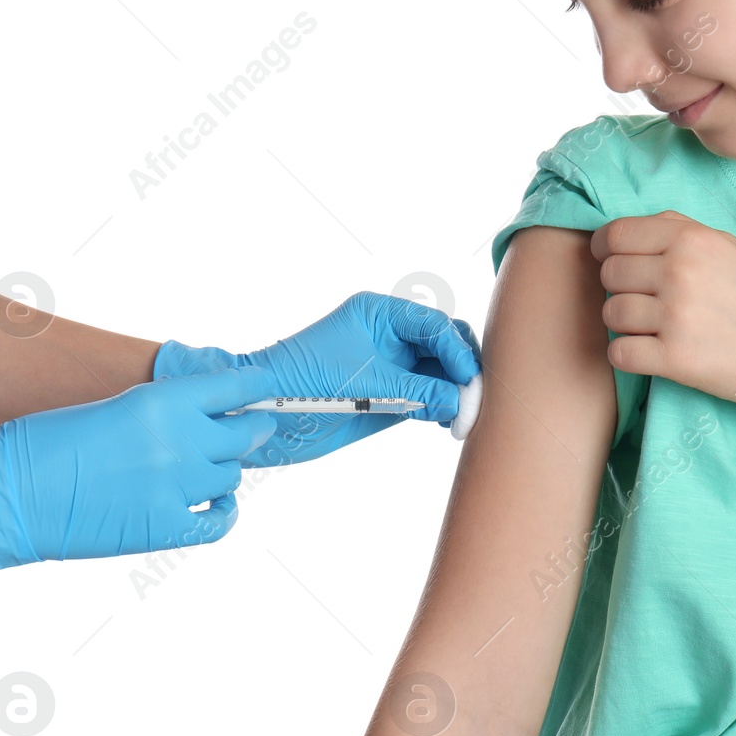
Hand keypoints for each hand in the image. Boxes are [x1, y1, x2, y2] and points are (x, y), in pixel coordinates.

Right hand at [0, 366, 279, 605]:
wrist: (9, 493)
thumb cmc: (49, 444)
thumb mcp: (118, 407)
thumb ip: (167, 412)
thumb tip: (208, 419)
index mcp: (164, 401)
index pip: (238, 387)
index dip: (258, 391)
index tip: (266, 393)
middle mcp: (180, 441)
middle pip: (246, 435)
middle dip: (250, 432)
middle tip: (250, 432)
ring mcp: (176, 487)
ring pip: (231, 477)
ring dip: (223, 473)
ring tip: (205, 472)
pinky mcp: (164, 529)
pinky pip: (219, 523)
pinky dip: (223, 515)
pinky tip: (216, 508)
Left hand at [155, 292, 481, 466]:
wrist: (260, 416)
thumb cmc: (299, 385)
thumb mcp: (363, 383)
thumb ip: (417, 390)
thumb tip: (462, 401)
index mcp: (380, 313)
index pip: (435, 325)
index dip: (458, 352)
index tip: (470, 381)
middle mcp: (391, 335)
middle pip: (447, 344)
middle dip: (465, 369)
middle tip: (475, 401)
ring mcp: (393, 365)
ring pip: (444, 371)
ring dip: (458, 391)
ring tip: (465, 417)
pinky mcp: (391, 395)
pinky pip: (430, 396)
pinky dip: (445, 407)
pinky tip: (450, 422)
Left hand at [591, 211, 735, 414]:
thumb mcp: (732, 248)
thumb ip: (681, 233)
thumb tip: (630, 232)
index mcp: (693, 240)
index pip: (616, 235)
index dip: (605, 249)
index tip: (610, 261)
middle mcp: (679, 273)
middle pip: (609, 274)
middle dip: (619, 287)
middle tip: (643, 300)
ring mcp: (676, 317)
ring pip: (610, 314)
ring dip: (625, 323)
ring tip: (652, 328)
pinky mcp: (675, 360)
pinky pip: (619, 354)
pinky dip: (628, 356)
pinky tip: (650, 353)